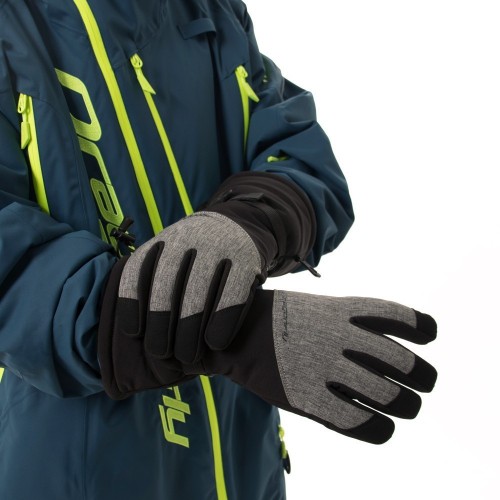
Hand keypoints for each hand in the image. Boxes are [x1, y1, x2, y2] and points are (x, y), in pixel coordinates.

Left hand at [98, 211, 267, 398]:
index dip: (131, 305)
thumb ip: (152, 279)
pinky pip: (232, 295)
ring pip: (197, 294)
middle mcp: (187, 240)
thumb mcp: (172, 253)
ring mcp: (218, 248)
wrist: (241, 226)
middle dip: (160, 326)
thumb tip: (133, 331)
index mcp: (163, 240)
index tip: (134, 333)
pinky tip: (215, 343)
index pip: (136, 271)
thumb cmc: (198, 256)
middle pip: (165, 287)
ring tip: (188, 357)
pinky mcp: (246, 259)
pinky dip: (222, 322)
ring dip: (189, 331)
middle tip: (161, 353)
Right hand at [196, 290, 437, 443]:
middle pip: (404, 363)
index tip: (429, 337)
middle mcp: (341, 338)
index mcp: (343, 310)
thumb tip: (391, 343)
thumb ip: (351, 320)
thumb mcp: (317, 306)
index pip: (400, 318)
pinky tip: (381, 428)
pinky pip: (361, 423)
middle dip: (423, 377)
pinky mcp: (310, 399)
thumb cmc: (277, 321)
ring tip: (406, 406)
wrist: (232, 334)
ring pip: (391, 396)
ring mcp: (326, 368)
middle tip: (423, 384)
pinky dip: (381, 430)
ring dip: (407, 405)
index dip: (423, 328)